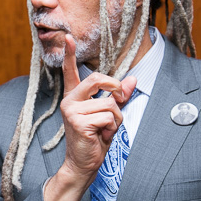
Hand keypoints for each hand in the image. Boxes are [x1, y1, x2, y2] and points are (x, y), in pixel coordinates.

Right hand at [59, 34, 136, 180]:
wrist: (83, 164)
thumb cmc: (95, 139)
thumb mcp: (109, 115)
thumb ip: (119, 97)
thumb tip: (132, 80)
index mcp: (74, 96)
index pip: (70, 71)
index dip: (69, 53)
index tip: (68, 36)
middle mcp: (69, 101)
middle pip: (98, 79)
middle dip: (115, 89)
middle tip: (118, 101)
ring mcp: (71, 111)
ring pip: (109, 103)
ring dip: (116, 119)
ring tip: (105, 130)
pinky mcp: (78, 122)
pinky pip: (108, 116)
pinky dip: (112, 128)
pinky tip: (101, 136)